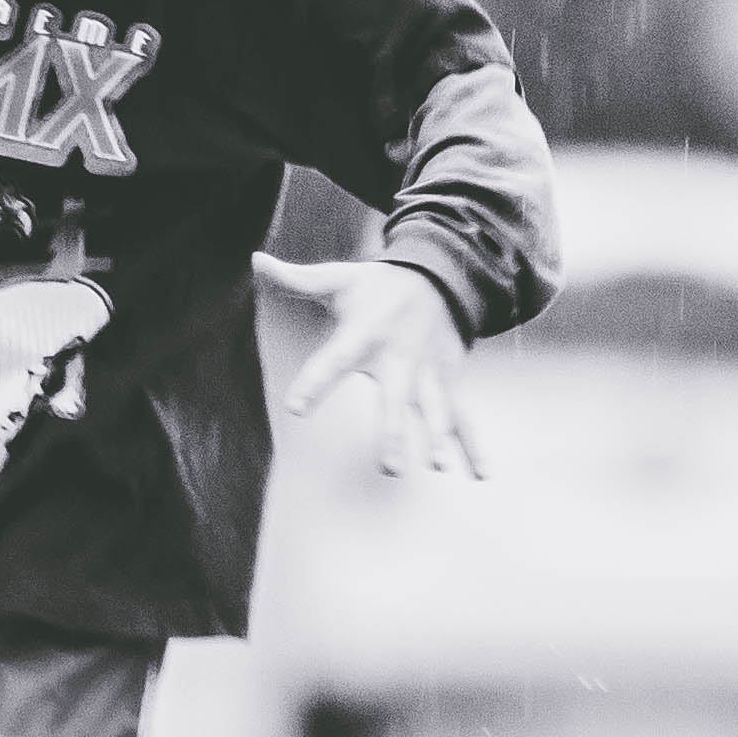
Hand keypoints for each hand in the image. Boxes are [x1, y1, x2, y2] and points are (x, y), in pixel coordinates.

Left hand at [261, 254, 482, 479]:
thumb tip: (256, 261)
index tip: (296, 408)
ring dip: (439, 438)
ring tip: (441, 467)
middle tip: (391, 467)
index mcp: (363, 336)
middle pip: (396, 399)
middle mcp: (398, 358)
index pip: (333, 361)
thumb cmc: (377, 286)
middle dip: (395, 432)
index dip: (315, 383)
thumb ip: (295, 279)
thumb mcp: (336, 279)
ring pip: (435, 410)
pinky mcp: (447, 381)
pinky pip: (462, 417)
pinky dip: (474, 446)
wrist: (439, 273)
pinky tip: (480, 475)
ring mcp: (426, 372)